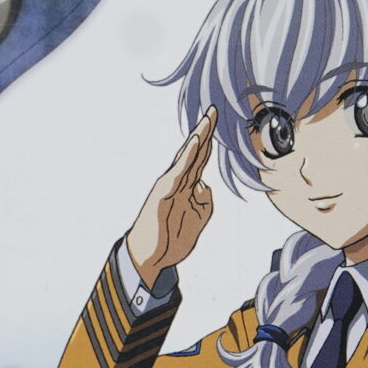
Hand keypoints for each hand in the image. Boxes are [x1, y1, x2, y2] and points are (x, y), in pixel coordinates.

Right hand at [124, 107, 216, 288]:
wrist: (150, 257)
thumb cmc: (171, 238)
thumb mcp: (199, 218)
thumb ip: (205, 200)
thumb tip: (203, 183)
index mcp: (186, 186)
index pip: (200, 158)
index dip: (209, 140)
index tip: (216, 121)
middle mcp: (178, 181)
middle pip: (194, 152)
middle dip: (204, 131)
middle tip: (212, 110)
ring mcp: (170, 186)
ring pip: (186, 157)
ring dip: (197, 138)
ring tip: (206, 121)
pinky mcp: (163, 193)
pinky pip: (177, 172)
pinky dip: (186, 157)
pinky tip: (194, 144)